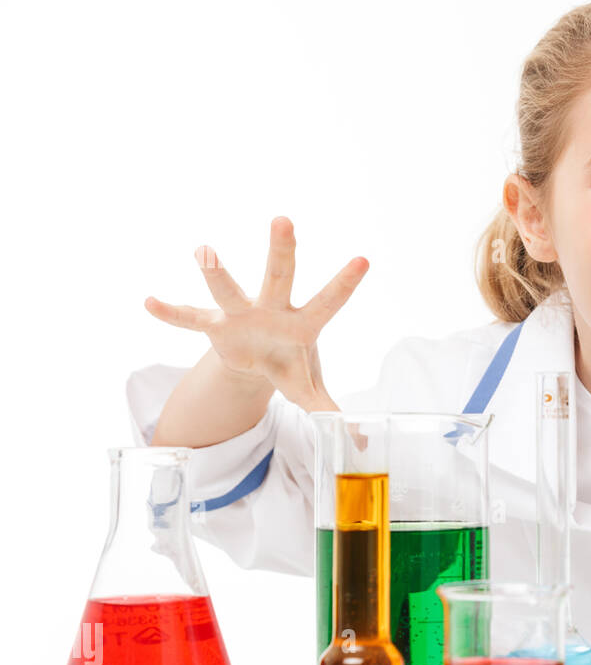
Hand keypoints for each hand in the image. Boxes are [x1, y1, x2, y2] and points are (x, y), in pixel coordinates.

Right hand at [144, 216, 368, 410]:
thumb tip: (360, 444)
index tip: (364, 259)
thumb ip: (329, 409)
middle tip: (284, 220)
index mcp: (304, 324)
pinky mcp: (216, 327)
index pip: (329, 301)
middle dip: (282, 251)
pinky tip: (151, 303)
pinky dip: (172, 313)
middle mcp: (273, 310)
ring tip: (203, 250)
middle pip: (279, 276)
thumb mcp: (309, 388)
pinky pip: (191, 319)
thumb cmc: (290, 364)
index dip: (345, 283)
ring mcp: (242, 314)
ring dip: (216, 273)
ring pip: (229, 290)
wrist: (257, 362)